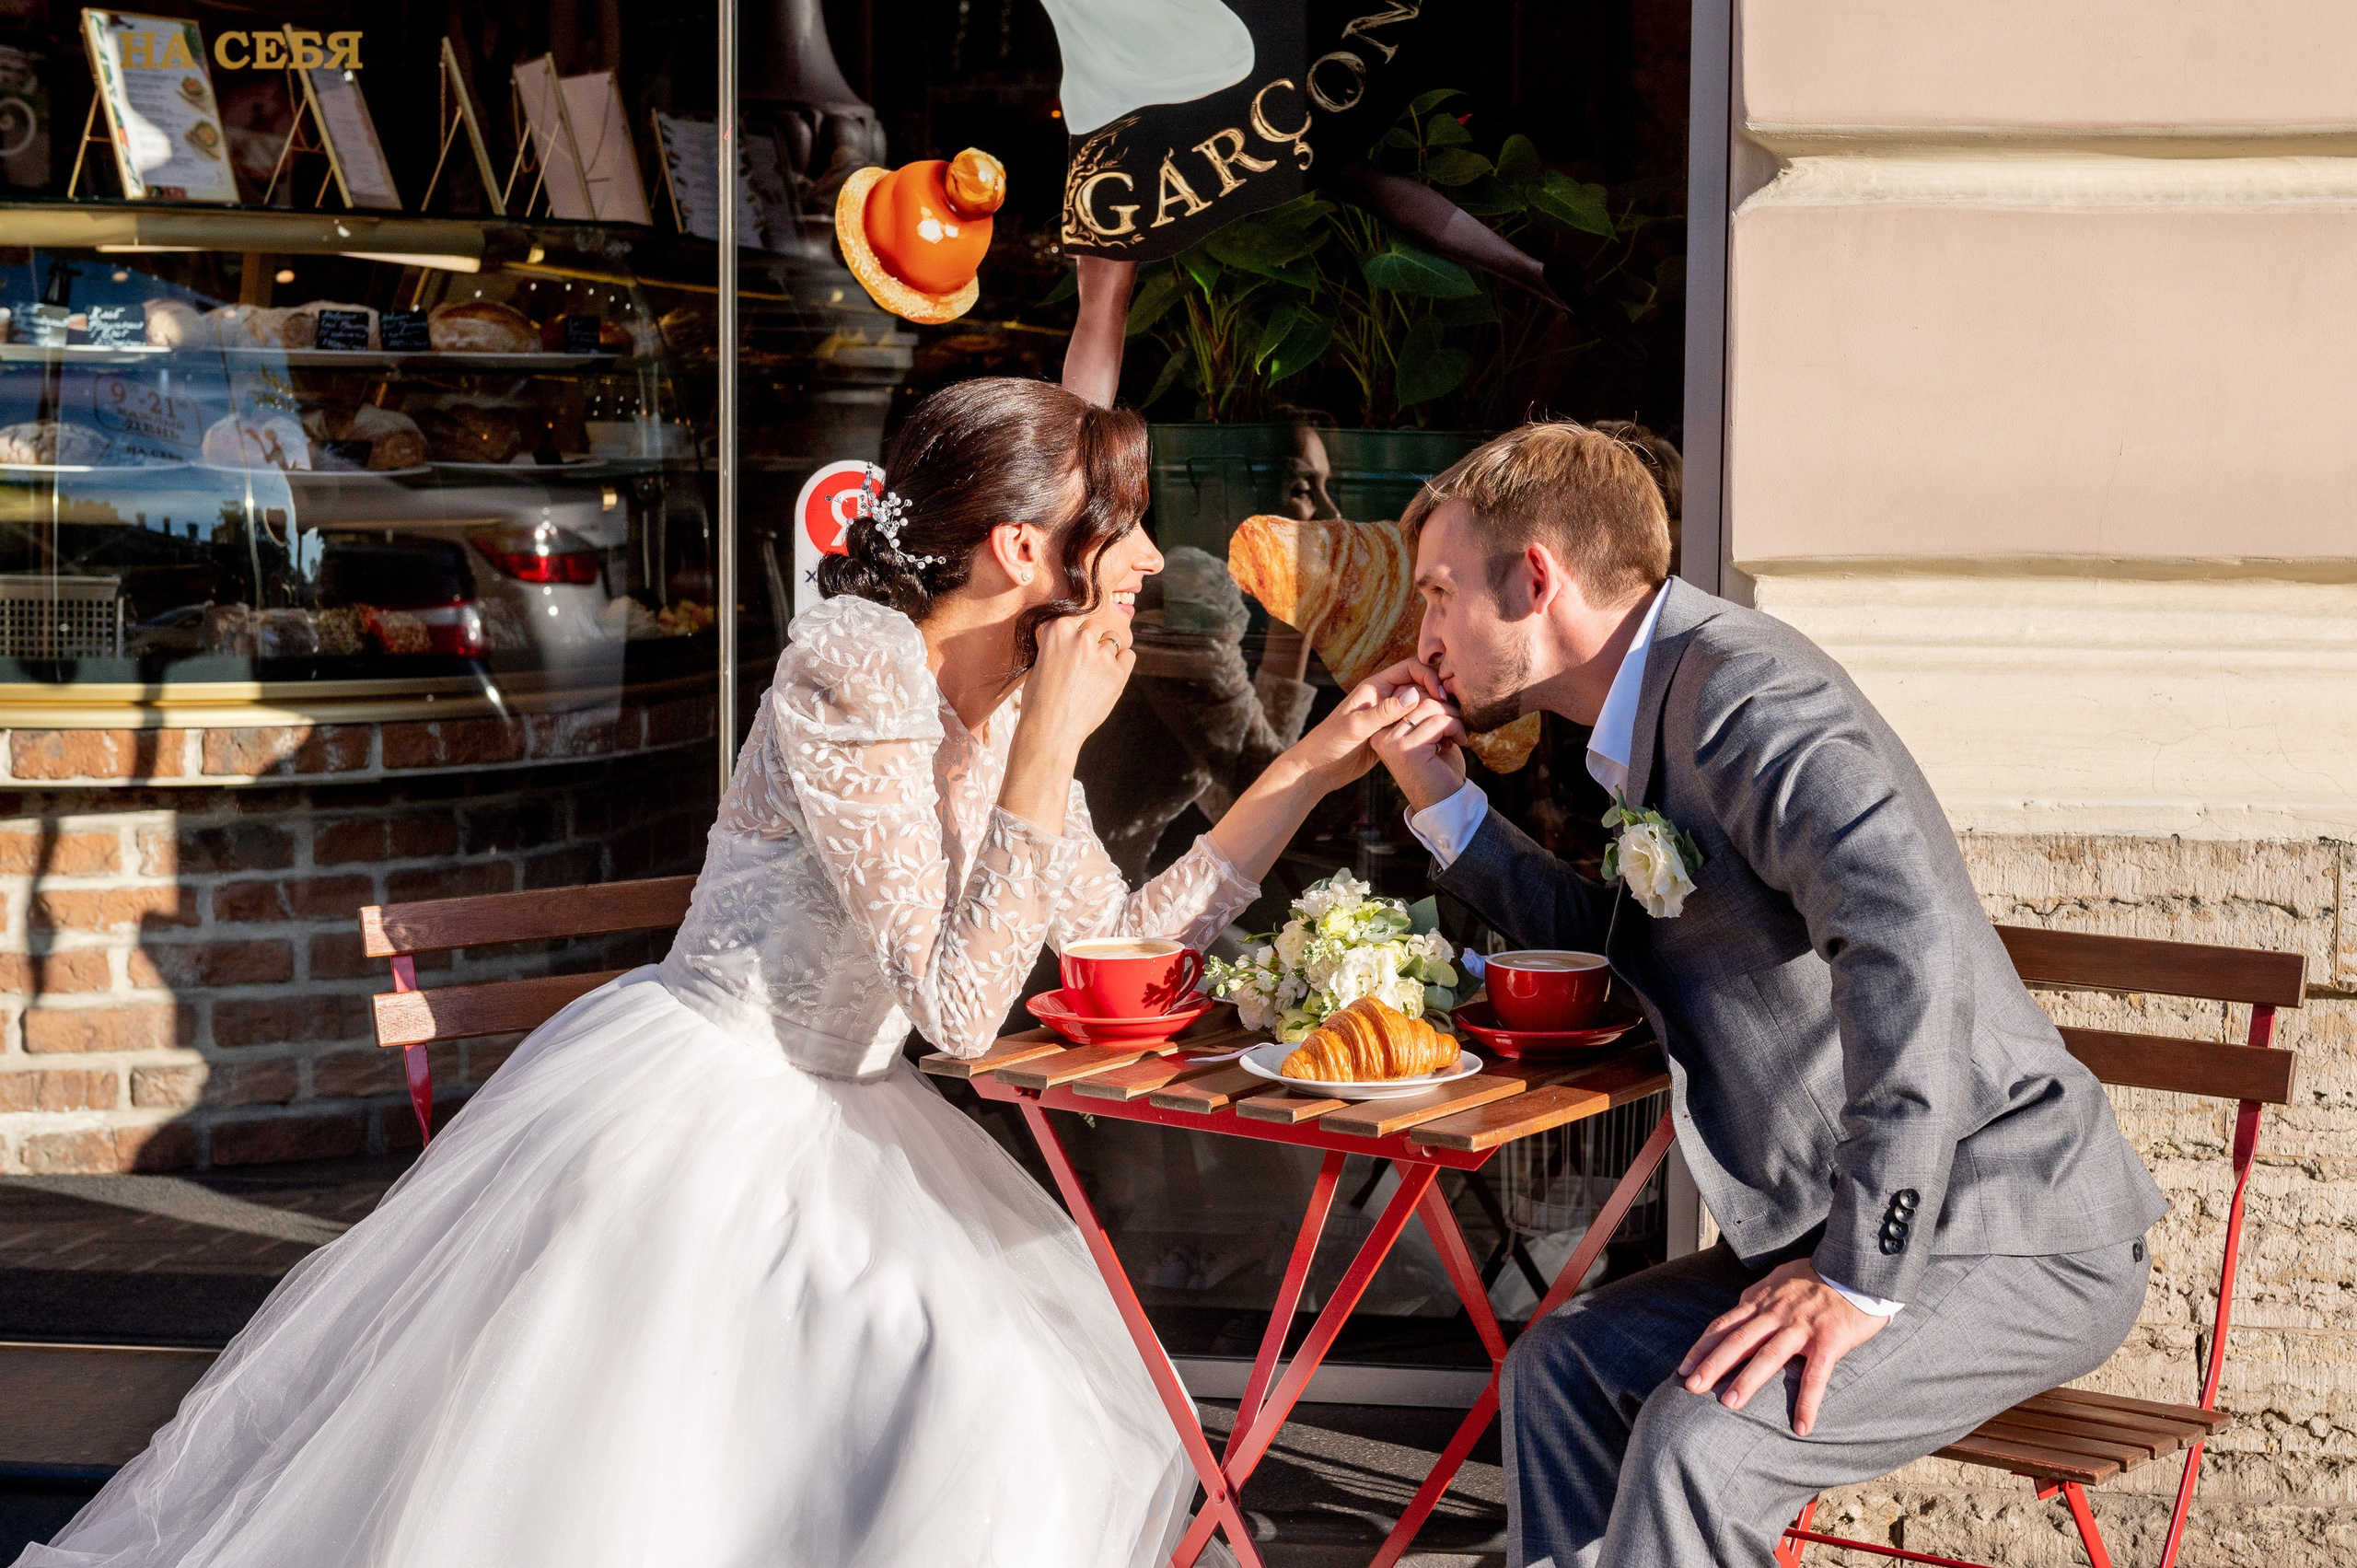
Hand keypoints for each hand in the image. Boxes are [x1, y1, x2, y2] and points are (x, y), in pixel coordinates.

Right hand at [1022, 603, 1134, 753]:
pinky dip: (1121, 664)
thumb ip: (1058, 644)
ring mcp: (1102, 654)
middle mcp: (1082, 636)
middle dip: (1092, 641)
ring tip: (1093, 675)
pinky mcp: (1118, 672)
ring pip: (1113, 640)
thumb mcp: (1039, 662)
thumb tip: (1072, 636)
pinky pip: (1128, 656)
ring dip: (1106, 652)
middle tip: (1083, 665)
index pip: (1077, 618)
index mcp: (1059, 629)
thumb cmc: (1039, 700)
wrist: (1050, 730)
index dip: (1076, 633)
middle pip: (1096, 626)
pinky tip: (1108, 678)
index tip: (1074, 647)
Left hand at [1281, 680, 1454, 793]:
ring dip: (1438, 712)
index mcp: (1375, 687)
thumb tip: (1413, 695)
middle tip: (1455, 713)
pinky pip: (1417, 724)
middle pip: (1421, 685)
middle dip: (1439, 695)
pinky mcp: (1393, 732)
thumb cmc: (1329, 744)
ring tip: (1455, 727)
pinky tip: (1443, 739)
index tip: (1441, 696)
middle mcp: (1385, 697)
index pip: (1410, 669)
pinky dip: (1431, 728)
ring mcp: (1390, 715)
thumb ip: (1383, 712)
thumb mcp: (1355, 727)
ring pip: (1422, 706)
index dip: (1429, 677)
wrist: (1317, 769)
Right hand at [1370, 698, 1466, 814]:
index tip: (1450, 716)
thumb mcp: (1431, 735)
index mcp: (1383, 729)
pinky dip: (1456, 727)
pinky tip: (1460, 741)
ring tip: (1460, 733)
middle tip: (1459, 723)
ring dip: (1452, 716)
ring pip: (1429, 706)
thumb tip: (1439, 683)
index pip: (1408, 695)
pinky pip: (1438, 721)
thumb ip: (1427, 713)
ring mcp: (1391, 741)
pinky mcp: (1406, 749)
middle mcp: (1381, 734)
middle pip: (1417, 697)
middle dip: (1444, 706)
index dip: (1433, 698)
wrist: (1444, 804)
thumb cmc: (1440, 769)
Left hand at [1677, 1262, 1886, 1436]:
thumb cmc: (1817, 1277)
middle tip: (1691, 1388)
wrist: (1855, 1268)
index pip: (1724, 1325)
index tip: (1684, 1368)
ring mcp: (1802, 1325)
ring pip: (1769, 1355)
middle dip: (1713, 1364)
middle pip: (1738, 1340)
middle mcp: (1776, 1312)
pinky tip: (1801, 1426)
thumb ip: (1758, 1297)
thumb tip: (1738, 1309)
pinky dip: (1807, 1402)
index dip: (1703, 1347)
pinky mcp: (1830, 1339)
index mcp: (1762, 1300)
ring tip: (1729, 1404)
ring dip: (1748, 1380)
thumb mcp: (1779, 1280)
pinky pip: (1816, 1375)